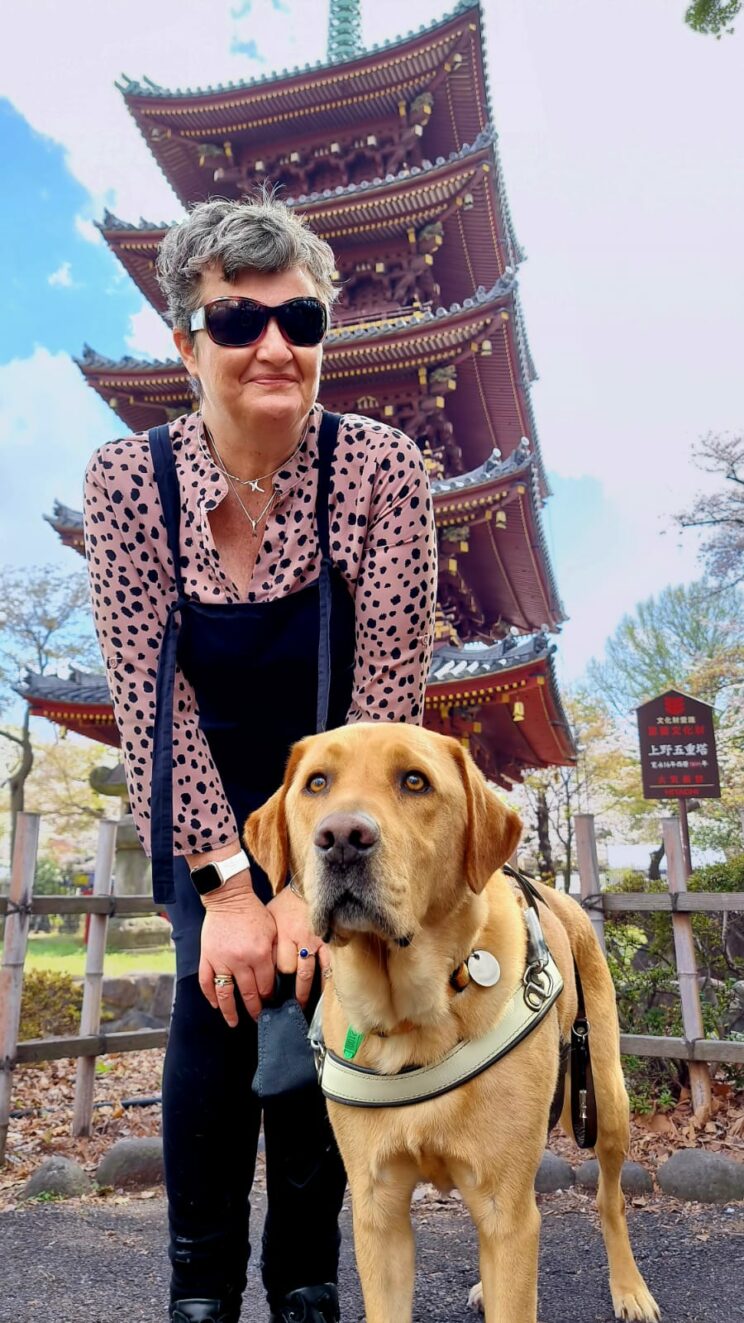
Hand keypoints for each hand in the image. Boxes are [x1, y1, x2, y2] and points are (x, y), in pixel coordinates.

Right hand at [199, 875, 276, 1025]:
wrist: (229, 898)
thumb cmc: (253, 913)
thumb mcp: (273, 931)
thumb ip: (276, 954)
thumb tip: (279, 977)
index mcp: (260, 954)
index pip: (266, 985)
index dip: (269, 997)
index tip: (270, 1002)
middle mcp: (240, 960)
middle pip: (249, 994)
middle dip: (255, 1009)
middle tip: (258, 1018)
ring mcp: (221, 960)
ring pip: (225, 994)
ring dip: (230, 1012)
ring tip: (234, 1022)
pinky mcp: (207, 957)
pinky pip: (206, 982)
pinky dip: (210, 996)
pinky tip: (216, 1005)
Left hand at [267, 886, 329, 1008]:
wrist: (309, 887)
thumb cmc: (287, 904)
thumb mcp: (270, 918)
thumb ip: (267, 940)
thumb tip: (258, 961)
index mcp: (283, 933)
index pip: (278, 965)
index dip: (274, 979)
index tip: (269, 992)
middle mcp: (299, 939)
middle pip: (293, 972)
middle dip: (289, 992)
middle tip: (284, 1007)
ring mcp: (317, 941)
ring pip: (311, 973)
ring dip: (306, 992)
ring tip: (302, 1006)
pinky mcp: (331, 941)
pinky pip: (329, 965)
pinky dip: (326, 980)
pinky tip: (324, 993)